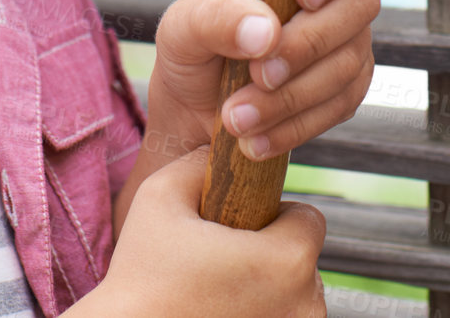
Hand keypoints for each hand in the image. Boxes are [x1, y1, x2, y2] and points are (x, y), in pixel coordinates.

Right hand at [81, 145, 327, 317]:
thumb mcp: (161, 194)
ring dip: (268, 288)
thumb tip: (220, 148)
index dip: (274, 214)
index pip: (308, 220)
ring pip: (294, 296)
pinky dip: (260, 313)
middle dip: (269, 252)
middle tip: (221, 257)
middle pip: (302, 260)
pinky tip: (220, 310)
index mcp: (287, 260)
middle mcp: (304, 305)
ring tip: (219, 286)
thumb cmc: (142, 274)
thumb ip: (201, 161)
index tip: (238, 224)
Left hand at [145, 0, 378, 165]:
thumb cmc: (192, 49)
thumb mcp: (183, 27)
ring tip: (235, 117)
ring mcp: (347, 37)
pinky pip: (343, 104)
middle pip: (361, 1)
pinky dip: (297, 125)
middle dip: (307, 44)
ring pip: (350, 61)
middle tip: (257, 74)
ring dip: (292, 96)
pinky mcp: (348, 85)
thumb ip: (217, 18)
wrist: (194, 111)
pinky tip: (255, 138)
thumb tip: (266, 31)